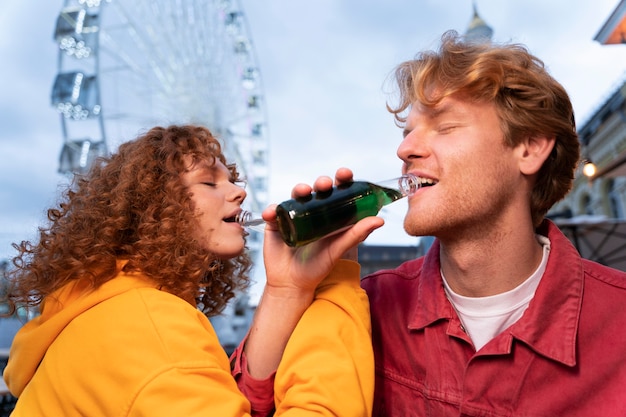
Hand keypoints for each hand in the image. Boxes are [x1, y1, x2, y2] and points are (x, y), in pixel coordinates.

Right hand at [243, 168, 381, 378]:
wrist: (293, 283)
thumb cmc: (318, 266)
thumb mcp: (338, 249)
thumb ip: (356, 234)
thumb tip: (380, 220)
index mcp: (330, 214)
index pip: (337, 192)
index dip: (342, 180)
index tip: (345, 174)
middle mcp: (312, 211)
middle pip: (316, 190)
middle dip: (321, 182)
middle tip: (324, 184)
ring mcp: (293, 215)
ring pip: (295, 196)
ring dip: (298, 189)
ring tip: (301, 192)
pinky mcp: (275, 223)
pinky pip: (273, 211)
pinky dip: (272, 209)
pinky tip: (273, 213)